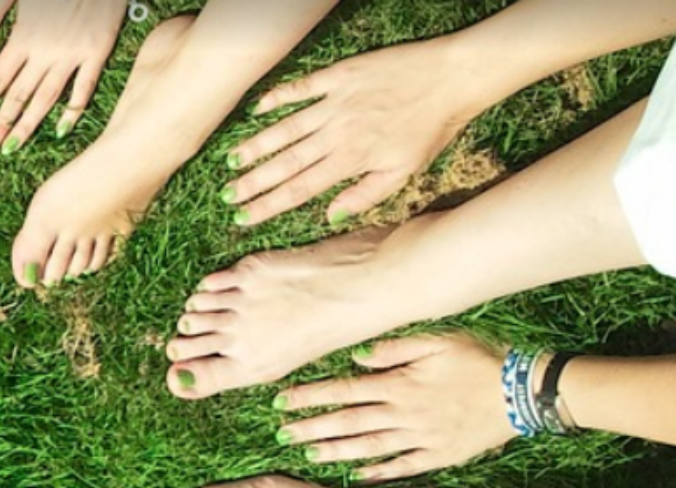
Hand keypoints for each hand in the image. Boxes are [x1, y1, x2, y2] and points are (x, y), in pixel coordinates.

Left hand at [0, 0, 126, 153]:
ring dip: (27, 126)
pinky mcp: (98, 52)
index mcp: (23, 35)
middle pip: (17, 95)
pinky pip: (84, 87)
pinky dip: (73, 110)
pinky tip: (60, 130)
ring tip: (11, 148)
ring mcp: (72, 54)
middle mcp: (45, 50)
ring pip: (46, 98)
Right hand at [223, 39, 482, 225]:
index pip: (300, 189)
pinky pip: (301, 88)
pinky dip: (277, 97)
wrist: (452, 78)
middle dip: (252, 181)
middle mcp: (337, 133)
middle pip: (285, 162)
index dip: (268, 206)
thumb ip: (365, 196)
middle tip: (226, 195)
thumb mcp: (404, 172)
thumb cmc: (432, 128)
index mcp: (351, 160)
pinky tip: (257, 109)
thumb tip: (330, 217)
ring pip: (286, 128)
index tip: (243, 218)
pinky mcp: (339, 76)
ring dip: (256, 145)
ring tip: (231, 160)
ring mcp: (335, 103)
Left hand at [273, 334, 516, 481]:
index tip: (280, 402)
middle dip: (311, 427)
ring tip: (307, 453)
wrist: (522, 392)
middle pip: (347, 422)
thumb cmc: (478, 360)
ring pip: (368, 447)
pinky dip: (378, 473)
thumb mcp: (436, 341)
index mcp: (398, 384)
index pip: (342, 391)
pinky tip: (356, 478)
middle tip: (281, 434)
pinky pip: (402, 467)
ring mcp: (420, 438)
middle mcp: (403, 414)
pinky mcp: (438, 456)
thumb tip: (357, 358)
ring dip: (335, 451)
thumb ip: (393, 349)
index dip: (309, 397)